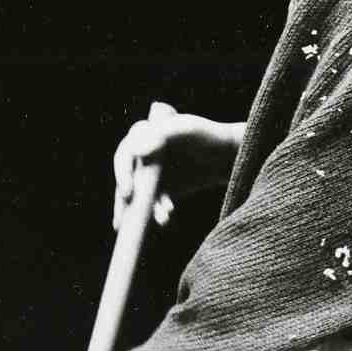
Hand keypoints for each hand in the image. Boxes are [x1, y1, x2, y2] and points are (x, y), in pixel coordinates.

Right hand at [112, 101, 245, 230]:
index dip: (122, 172)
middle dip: (125, 200)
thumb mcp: (187, 130)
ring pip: (140, 196)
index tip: (128, 192)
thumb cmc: (208, 135)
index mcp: (144, 136)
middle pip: (127, 179)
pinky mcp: (165, 191)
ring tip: (161, 218)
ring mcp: (153, 174)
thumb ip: (161, 136)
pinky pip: (155, 205)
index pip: (125, 154)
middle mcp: (144, 156)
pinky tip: (166, 218)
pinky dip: (159, 213)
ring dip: (145, 209)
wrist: (228, 155)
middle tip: (124, 220)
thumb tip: (136, 150)